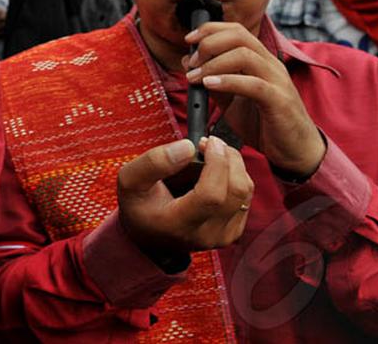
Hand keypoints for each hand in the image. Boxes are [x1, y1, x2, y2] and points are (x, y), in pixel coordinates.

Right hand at [118, 137, 253, 260]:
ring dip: (233, 165)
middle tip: (209, 143)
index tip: (207, 142)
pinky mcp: (233, 232)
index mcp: (179, 224)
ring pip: (245, 192)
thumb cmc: (139, 205)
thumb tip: (188, 147)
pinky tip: (217, 172)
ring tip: (212, 155)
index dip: (216, 163)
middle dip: (228, 158)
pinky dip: (235, 177)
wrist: (148, 234)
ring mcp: (223, 236)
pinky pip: (246, 197)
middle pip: (236, 191)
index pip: (211, 195)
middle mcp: (206, 234)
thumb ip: (154, 162)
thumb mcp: (130, 180)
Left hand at [184, 22, 325, 178]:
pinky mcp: (279, 101)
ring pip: (245, 56)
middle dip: (209, 44)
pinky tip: (209, 85)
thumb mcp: (231, 101)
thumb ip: (213, 82)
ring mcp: (277, 81)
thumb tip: (190, 64)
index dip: (209, 30)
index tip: (189, 40)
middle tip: (191, 63)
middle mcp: (270, 65)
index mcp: (260, 61)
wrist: (294, 150)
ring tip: (194, 77)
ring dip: (213, 63)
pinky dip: (228, 81)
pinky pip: (253, 84)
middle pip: (239, 36)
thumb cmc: (263, 123)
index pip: (236, 30)